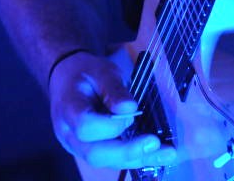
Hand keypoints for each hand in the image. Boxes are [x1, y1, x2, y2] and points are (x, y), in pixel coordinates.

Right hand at [48, 51, 176, 170]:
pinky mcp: (92, 151)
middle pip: (95, 153)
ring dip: (137, 158)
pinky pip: (113, 160)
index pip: (86, 126)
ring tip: (166, 153)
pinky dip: (137, 158)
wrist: (67, 78)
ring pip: (106, 161)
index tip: (130, 113)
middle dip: (127, 151)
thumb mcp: (100, 70)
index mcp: (68, 109)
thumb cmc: (84, 72)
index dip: (110, 125)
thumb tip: (130, 109)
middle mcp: (69, 134)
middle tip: (154, 143)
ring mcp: (78, 147)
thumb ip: (114, 89)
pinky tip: (159, 156)